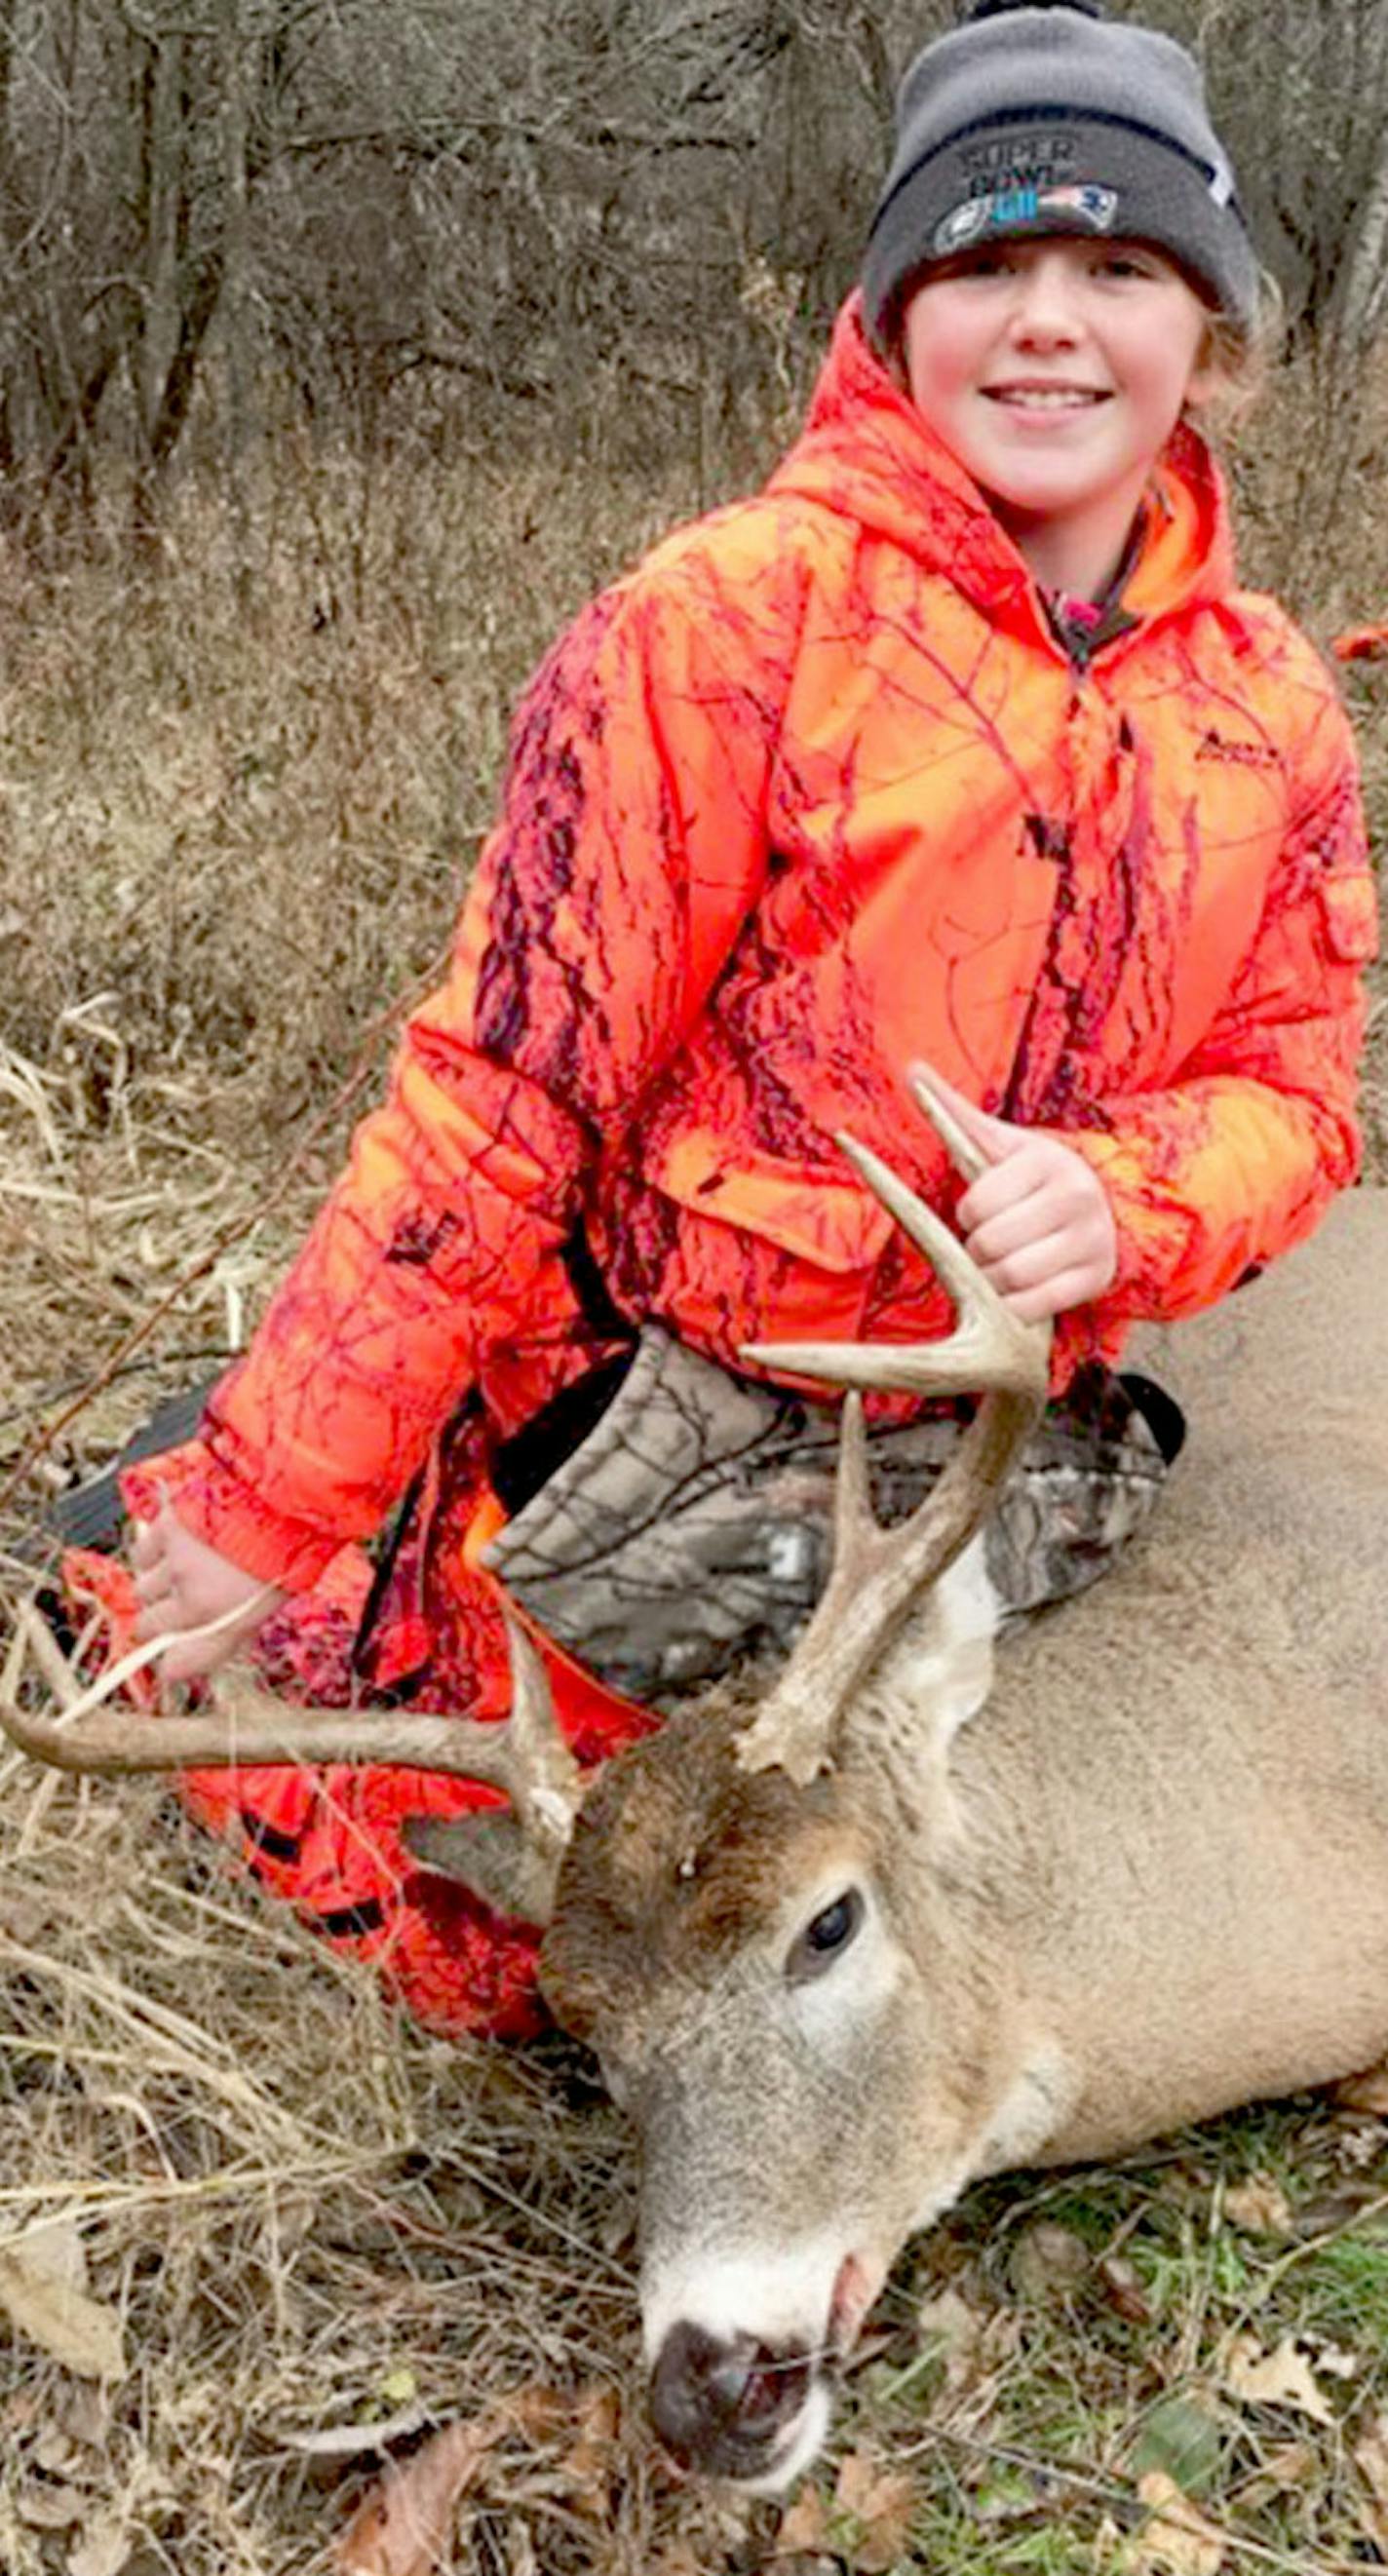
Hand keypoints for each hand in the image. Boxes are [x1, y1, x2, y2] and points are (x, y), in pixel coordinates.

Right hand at [130, 1496, 285, 1683]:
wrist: (286, 1497)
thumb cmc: (284, 1550)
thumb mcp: (263, 1606)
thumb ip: (222, 1637)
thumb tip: (179, 1665)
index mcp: (225, 1620)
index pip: (176, 1664)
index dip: (171, 1661)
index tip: (170, 1658)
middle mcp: (195, 1596)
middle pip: (147, 1627)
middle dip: (157, 1622)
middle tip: (175, 1608)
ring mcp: (177, 1562)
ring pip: (142, 1589)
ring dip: (155, 1586)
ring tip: (180, 1571)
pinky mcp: (166, 1528)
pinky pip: (141, 1554)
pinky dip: (152, 1554)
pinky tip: (174, 1547)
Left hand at [910, 1063, 1117, 1323]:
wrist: (1101, 1210)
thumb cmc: (1034, 1179)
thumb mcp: (1000, 1145)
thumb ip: (955, 1113)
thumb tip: (912, 1068)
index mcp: (1047, 1160)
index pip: (976, 1205)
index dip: (967, 1215)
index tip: (980, 1211)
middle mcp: (1077, 1197)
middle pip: (992, 1244)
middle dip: (978, 1250)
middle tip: (988, 1243)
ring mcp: (1092, 1239)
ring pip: (1012, 1277)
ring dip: (993, 1280)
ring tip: (1001, 1264)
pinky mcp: (1097, 1278)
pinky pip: (1036, 1305)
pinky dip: (1015, 1305)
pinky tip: (1017, 1288)